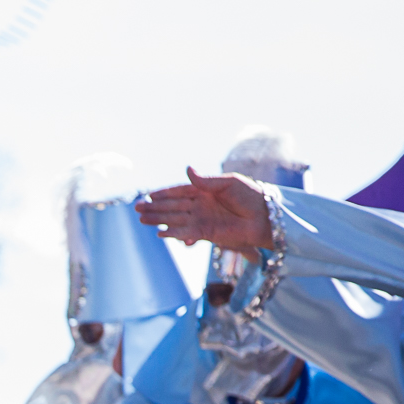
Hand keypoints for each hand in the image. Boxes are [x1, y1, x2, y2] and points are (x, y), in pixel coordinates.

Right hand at [135, 169, 273, 255]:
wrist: (265, 216)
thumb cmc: (251, 195)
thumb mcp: (228, 182)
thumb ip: (206, 180)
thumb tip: (187, 170)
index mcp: (206, 191)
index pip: (180, 192)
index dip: (164, 194)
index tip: (149, 195)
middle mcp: (201, 205)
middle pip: (173, 206)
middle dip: (155, 208)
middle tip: (137, 209)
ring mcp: (203, 219)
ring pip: (175, 219)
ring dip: (158, 220)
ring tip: (142, 220)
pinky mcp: (207, 233)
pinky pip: (185, 233)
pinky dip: (172, 233)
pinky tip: (160, 233)